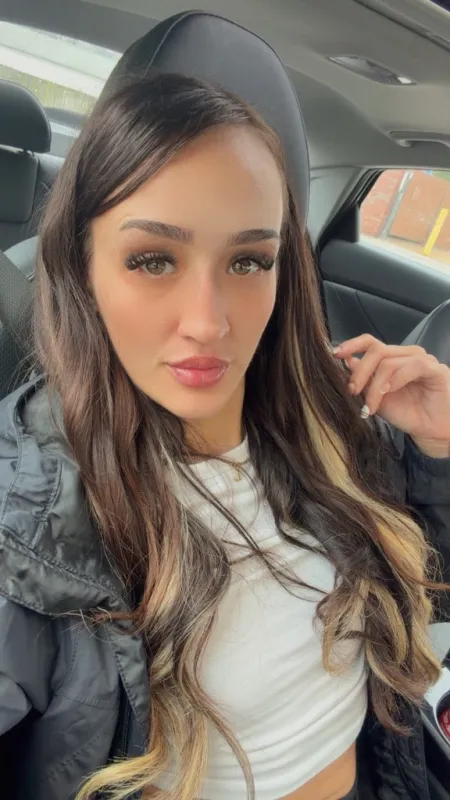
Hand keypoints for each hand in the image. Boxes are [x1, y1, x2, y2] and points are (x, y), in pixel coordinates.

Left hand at [333, 335, 449, 451]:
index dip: (351, 345)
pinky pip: (413, 366)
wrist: (430, 431)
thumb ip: (363, 381)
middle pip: (376, 351)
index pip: (370, 343)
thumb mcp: (376, 398)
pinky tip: (388, 392)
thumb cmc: (406, 414)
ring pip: (390, 362)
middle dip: (360, 372)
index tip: (334, 355)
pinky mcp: (436, 369)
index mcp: (392, 358)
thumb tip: (346, 362)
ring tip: (370, 405)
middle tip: (352, 391)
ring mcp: (422, 360)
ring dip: (375, 385)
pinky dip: (397, 379)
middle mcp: (406, 355)